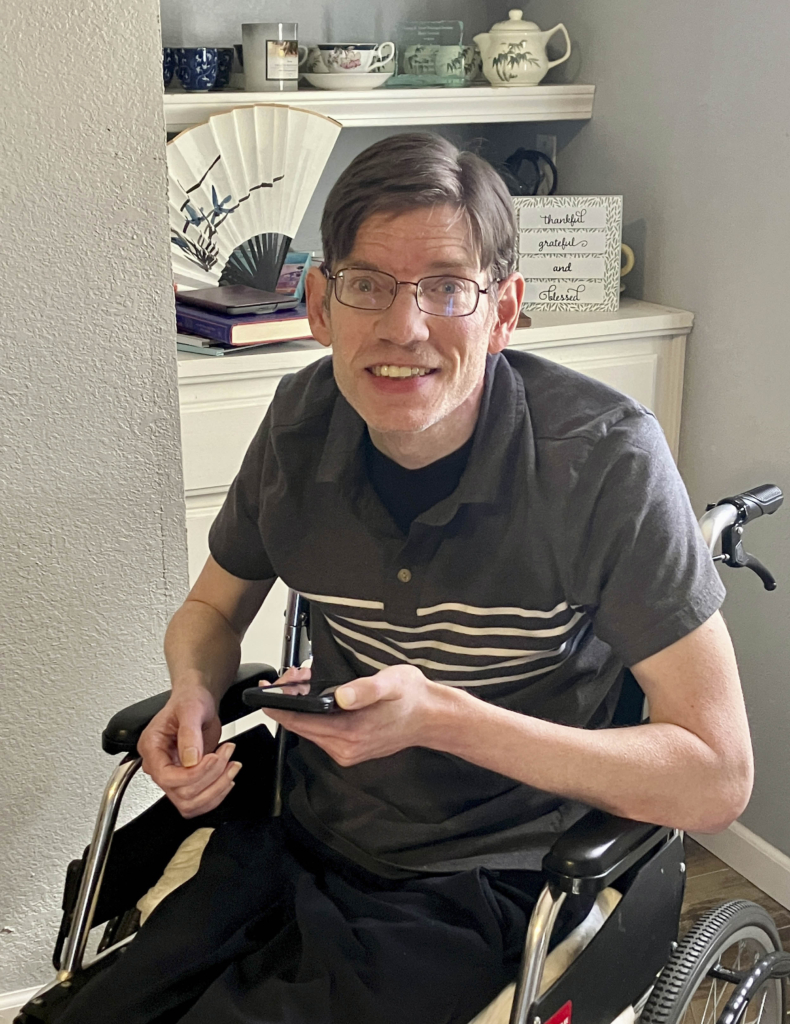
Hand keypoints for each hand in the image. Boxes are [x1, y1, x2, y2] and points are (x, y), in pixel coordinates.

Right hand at [138, 685, 241, 817]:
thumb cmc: (190, 700)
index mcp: (152, 747)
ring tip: (231, 764)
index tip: (214, 758)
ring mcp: (173, 775)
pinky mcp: (188, 780)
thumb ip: (189, 733)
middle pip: (181, 794)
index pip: (167, 777)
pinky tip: (227, 775)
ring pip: (191, 804)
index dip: (194, 774)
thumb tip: (190, 760)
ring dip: (217, 788)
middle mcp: (159, 765)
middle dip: (211, 777)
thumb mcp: (191, 709)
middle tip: (227, 754)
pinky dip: (218, 792)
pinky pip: (200, 801)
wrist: (197, 700)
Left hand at [263, 665, 453, 766]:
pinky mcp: (350, 750)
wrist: (431, 717)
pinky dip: (314, 715)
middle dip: (290, 700)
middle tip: (295, 674)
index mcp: (351, 733)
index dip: (280, 706)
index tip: (266, 689)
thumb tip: (341, 696)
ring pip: (310, 729)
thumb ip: (365, 689)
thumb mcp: (391, 683)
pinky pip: (322, 733)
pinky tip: (318, 697)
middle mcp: (345, 749)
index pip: (301, 722)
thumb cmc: (411, 697)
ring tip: (305, 680)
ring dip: (302, 707)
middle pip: (302, 726)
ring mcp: (347, 752)